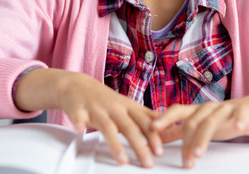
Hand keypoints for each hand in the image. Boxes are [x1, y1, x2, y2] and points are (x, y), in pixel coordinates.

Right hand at [14, 68, 161, 167]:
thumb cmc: (107, 100)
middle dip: (140, 146)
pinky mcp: (78, 109)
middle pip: (129, 127)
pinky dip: (79, 122)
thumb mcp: (129, 106)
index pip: (144, 122)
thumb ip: (147, 118)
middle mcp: (115, 107)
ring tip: (122, 161)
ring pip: (107, 126)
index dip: (153, 136)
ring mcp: (97, 108)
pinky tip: (80, 129)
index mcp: (128, 107)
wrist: (79, 86)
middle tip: (148, 163)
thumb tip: (170, 129)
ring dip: (115, 144)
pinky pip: (78, 117)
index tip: (160, 152)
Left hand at [151, 93, 248, 168]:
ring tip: (198, 154)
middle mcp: (209, 107)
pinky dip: (238, 120)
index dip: (164, 118)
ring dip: (203, 138)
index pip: (177, 111)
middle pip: (193, 121)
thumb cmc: (223, 119)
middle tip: (185, 162)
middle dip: (187, 142)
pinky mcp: (243, 111)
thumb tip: (157, 137)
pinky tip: (236, 127)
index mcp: (197, 110)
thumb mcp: (199, 124)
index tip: (151, 129)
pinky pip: (240, 115)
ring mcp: (226, 109)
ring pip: (212, 121)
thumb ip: (178, 130)